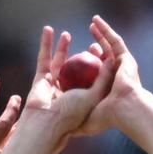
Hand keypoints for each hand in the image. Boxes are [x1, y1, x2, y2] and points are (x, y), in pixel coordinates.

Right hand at [19, 26, 117, 146]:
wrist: (46, 122)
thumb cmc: (71, 112)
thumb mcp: (93, 95)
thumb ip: (103, 77)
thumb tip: (112, 59)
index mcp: (83, 98)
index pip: (93, 78)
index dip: (99, 63)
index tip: (101, 50)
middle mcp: (68, 92)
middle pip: (77, 69)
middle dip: (82, 55)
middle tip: (90, 43)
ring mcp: (54, 86)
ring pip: (59, 63)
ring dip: (62, 47)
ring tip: (66, 34)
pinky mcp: (41, 80)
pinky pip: (44, 59)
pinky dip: (45, 45)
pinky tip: (48, 31)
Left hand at [76, 15, 144, 136]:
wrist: (124, 110)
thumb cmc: (105, 117)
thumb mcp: (85, 124)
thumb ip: (74, 127)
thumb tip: (63, 133)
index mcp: (106, 91)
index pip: (94, 76)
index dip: (84, 67)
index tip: (72, 62)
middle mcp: (115, 78)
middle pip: (103, 59)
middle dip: (95, 50)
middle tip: (83, 43)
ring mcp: (122, 66)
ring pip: (109, 46)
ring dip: (101, 34)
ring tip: (93, 23)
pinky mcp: (126, 58)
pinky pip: (114, 40)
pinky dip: (106, 30)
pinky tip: (96, 21)